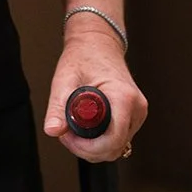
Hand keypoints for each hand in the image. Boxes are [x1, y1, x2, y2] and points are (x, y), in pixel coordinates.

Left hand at [43, 24, 147, 163]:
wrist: (98, 43)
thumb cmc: (83, 57)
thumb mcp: (64, 81)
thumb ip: (58, 108)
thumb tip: (53, 130)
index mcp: (123, 97)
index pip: (112, 140)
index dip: (87, 147)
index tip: (68, 136)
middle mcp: (137, 107)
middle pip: (114, 147)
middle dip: (87, 149)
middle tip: (66, 133)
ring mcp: (138, 113)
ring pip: (117, 147)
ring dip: (94, 147)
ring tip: (74, 130)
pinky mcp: (134, 116)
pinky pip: (119, 139)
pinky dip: (101, 141)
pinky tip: (85, 130)